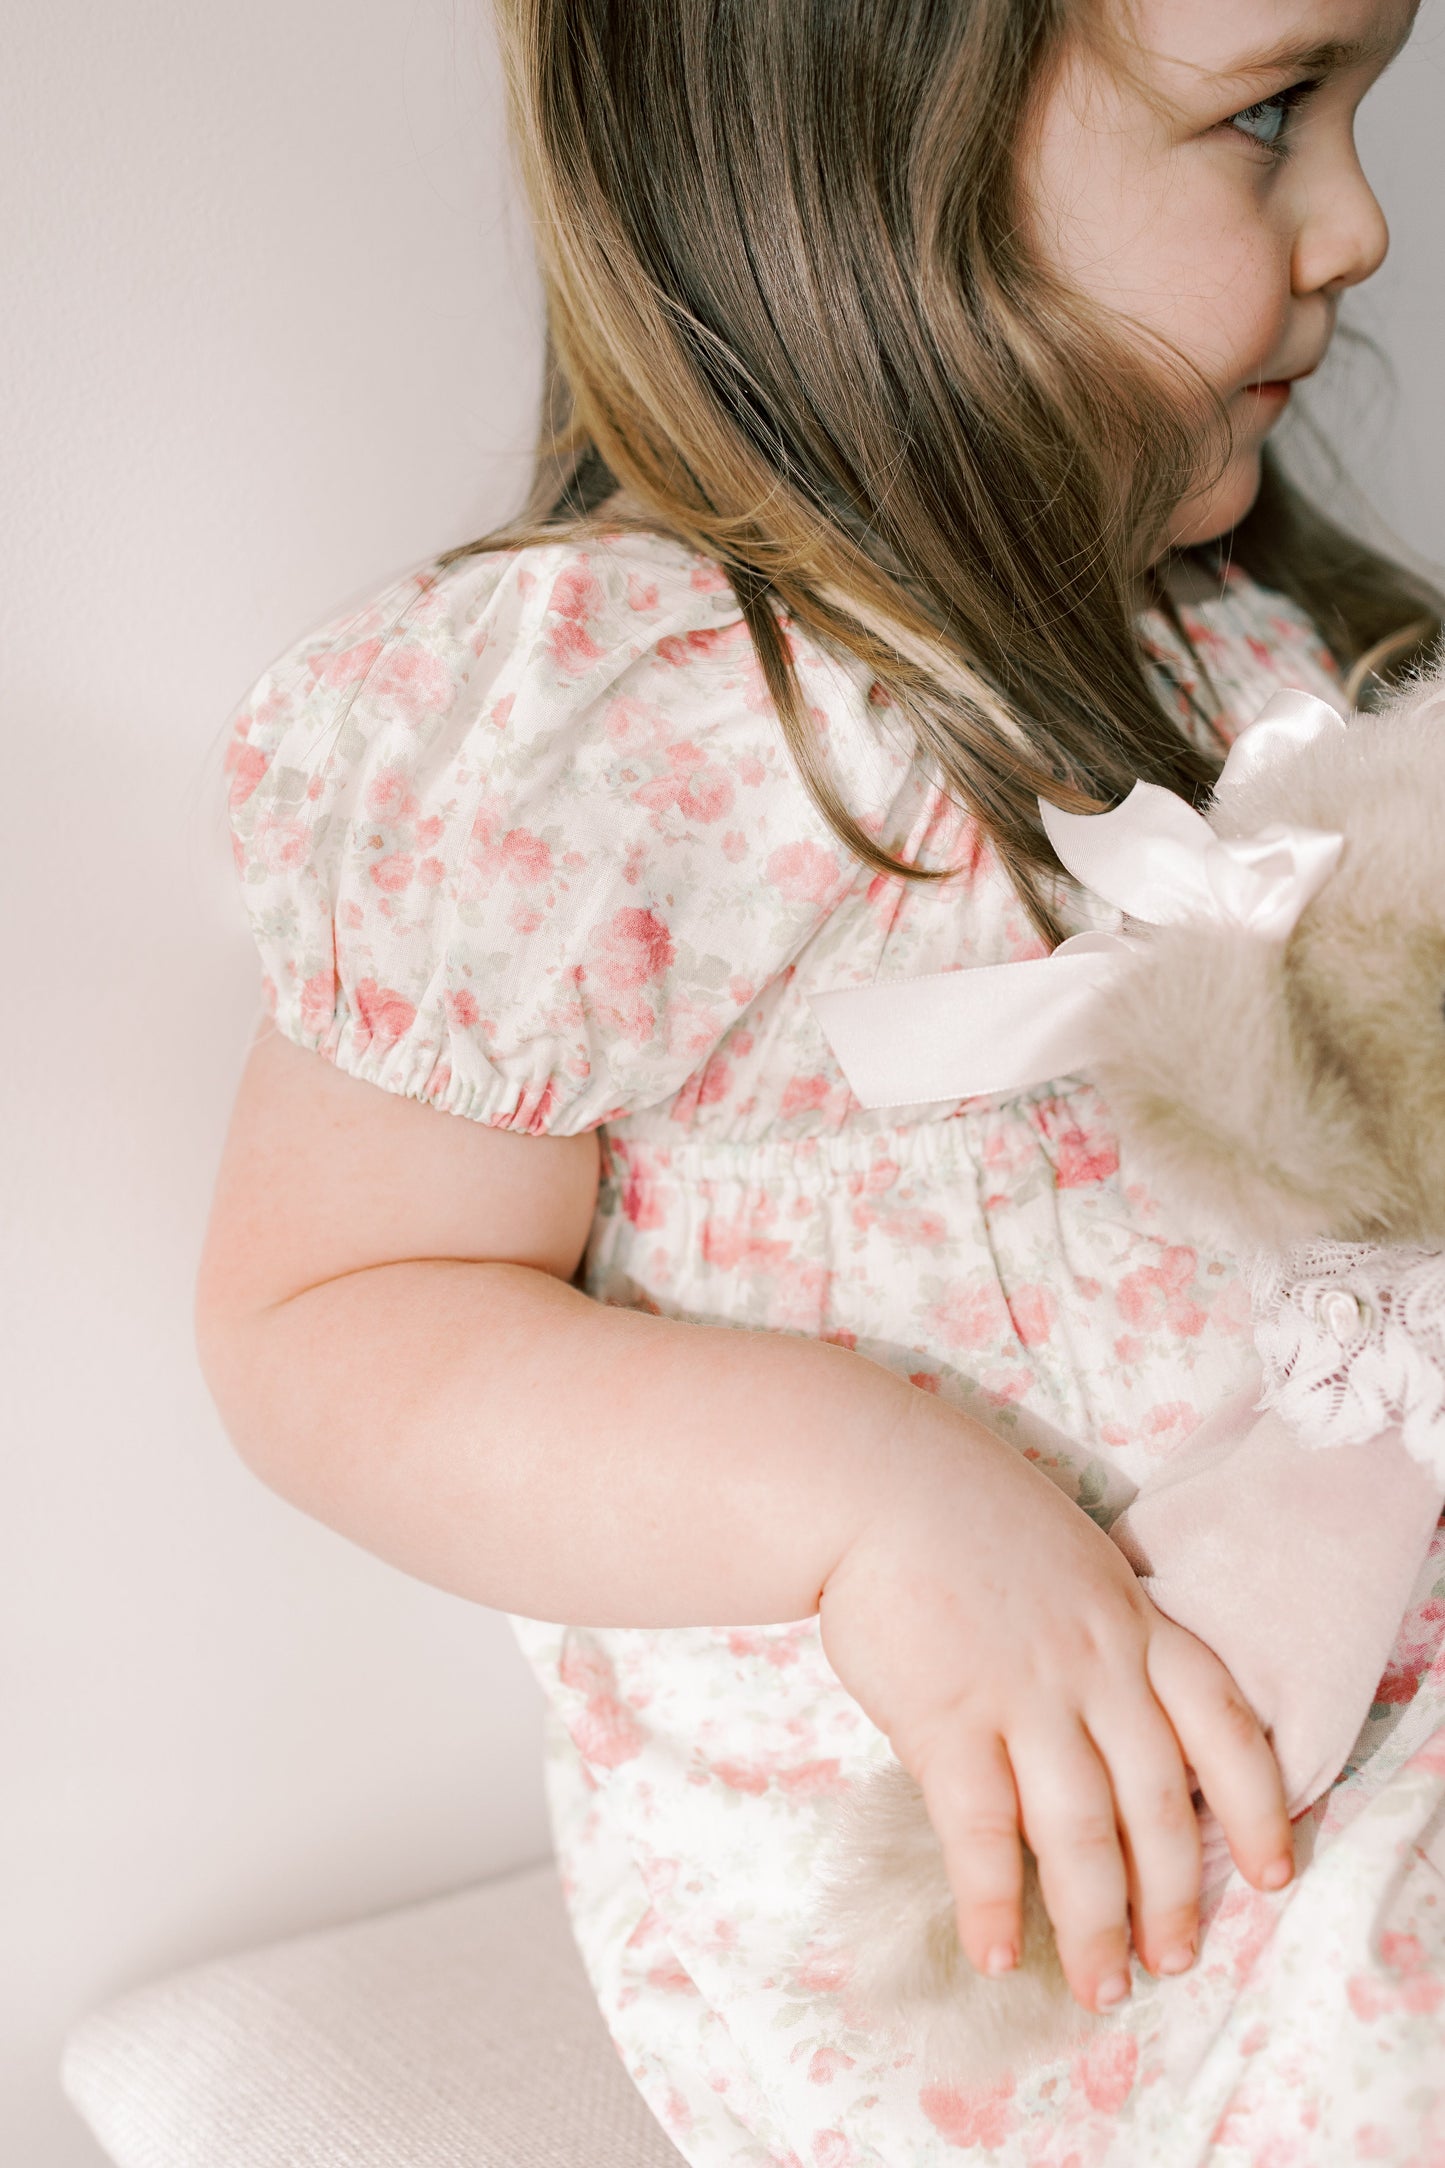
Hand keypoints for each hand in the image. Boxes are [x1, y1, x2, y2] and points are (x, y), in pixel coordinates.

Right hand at [818, 1391, 1293, 2015]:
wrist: (871, 1477)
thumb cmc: (958, 1508)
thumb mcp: (1066, 1555)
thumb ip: (1098, 1629)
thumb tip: (1103, 1711)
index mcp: (1130, 1619)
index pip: (1225, 1723)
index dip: (1260, 1806)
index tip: (1274, 1871)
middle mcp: (1095, 1666)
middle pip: (1160, 1803)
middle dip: (1173, 1896)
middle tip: (1171, 1961)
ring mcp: (1025, 1695)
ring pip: (1083, 1834)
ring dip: (1096, 1924)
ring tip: (1101, 1986)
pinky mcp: (949, 1719)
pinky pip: (982, 1832)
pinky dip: (992, 1901)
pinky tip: (994, 1952)